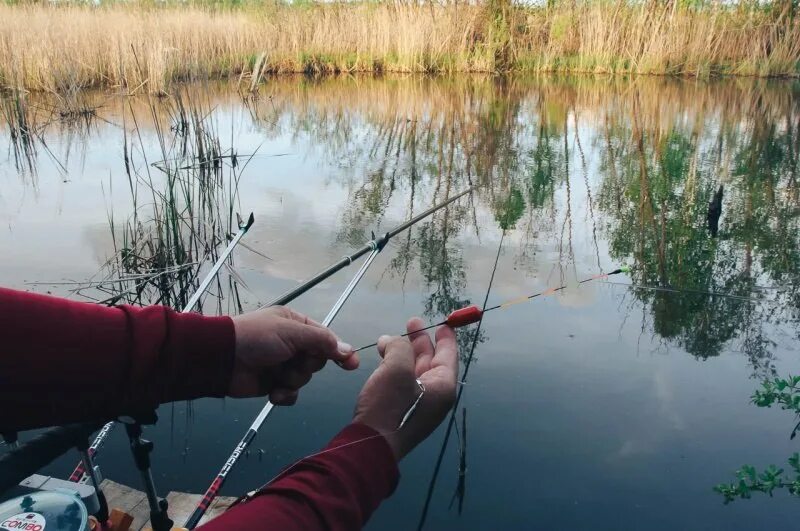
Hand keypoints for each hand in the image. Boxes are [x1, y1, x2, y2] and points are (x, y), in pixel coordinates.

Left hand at [230, 306, 357, 403]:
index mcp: (295, 325)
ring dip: (292, 380)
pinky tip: (273, 393)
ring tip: (275, 376)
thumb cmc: (255, 338)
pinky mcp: (272, 384)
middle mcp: (290, 343)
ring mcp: (281, 364)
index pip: (325, 338)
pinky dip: (284, 395)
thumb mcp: (291, 332)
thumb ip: (322, 341)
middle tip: (292, 362)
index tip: (351, 364)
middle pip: (316, 360)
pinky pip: (291, 393)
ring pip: (304, 378)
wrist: (222, 360)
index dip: (338, 351)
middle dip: (305, 366)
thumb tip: (348, 350)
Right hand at [353, 317, 457, 460]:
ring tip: (387, 340)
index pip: (449, 355)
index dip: (445, 337)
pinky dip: (394, 367)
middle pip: (431, 361)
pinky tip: (381, 359)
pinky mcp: (402, 412)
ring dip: (402, 353)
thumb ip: (399, 347)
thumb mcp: (396, 369)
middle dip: (420, 341)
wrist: (370, 447)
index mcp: (443, 386)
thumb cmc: (389, 407)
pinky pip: (403, 383)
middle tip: (411, 323)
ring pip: (414, 371)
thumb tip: (392, 341)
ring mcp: (419, 406)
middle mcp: (435, 396)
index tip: (443, 323)